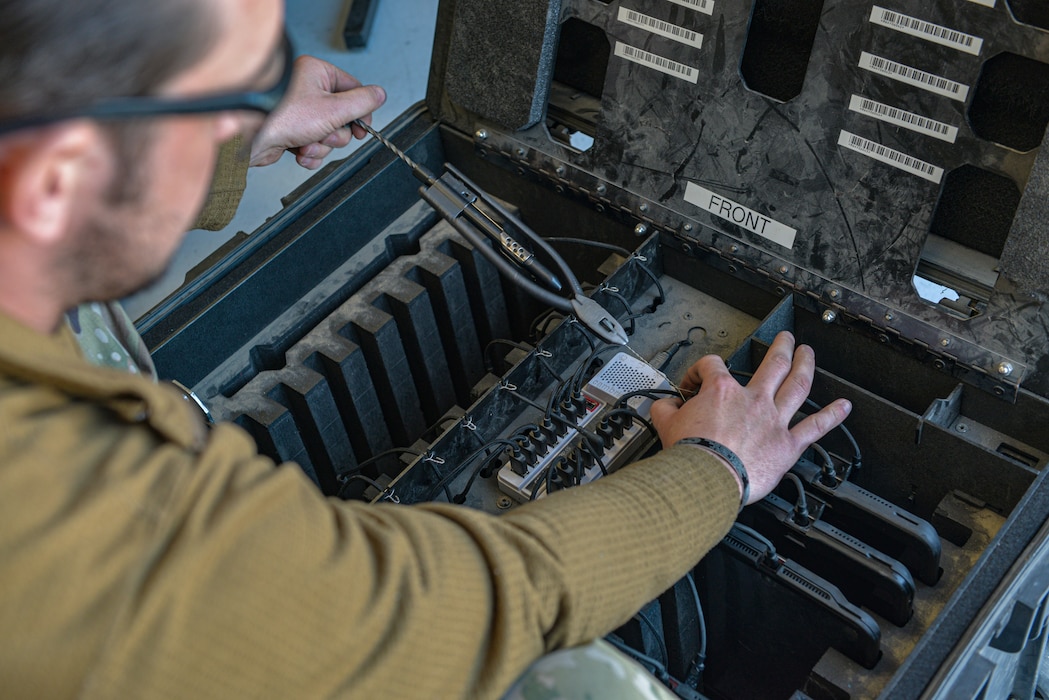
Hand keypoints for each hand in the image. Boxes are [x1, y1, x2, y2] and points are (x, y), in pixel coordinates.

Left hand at [250, 55, 386, 168]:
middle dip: (334, 133)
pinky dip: (309, 152)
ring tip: (306, 142)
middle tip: (324, 132)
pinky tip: (299, 151)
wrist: (249, 137)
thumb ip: (362, 103)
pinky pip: (313, 145)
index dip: (360, 112)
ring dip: (320, 145)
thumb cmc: (281, 115)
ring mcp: (297, 112)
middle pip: (341, 117)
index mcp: (316, 73)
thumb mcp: (333, 109)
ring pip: (328, 134)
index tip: (362, 127)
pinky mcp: (290, 131)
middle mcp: (306, 89)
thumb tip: (380, 94)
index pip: (352, 90)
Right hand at [649, 331, 850, 504]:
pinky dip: (832, 416)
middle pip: (772, 364)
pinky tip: (844, 407)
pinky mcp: (787, 445)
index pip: (712, 366)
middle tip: (785, 339)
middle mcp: (752, 400)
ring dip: (806, 366)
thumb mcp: (665, 425)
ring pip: (797, 386)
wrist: (705, 480)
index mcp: (722, 392)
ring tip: (810, 354)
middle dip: (780, 347)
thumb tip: (664, 405)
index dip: (701, 370)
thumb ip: (665, 409)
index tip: (696, 382)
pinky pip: (815, 428)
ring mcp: (773, 420)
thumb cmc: (690, 456)